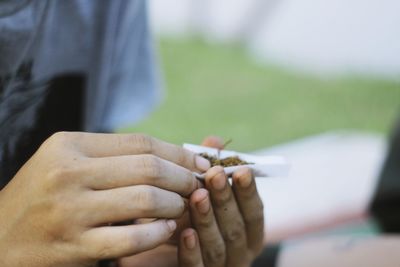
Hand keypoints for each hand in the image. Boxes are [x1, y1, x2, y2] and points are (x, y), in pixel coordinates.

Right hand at [0, 132, 209, 266]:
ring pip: (145, 199)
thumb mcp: (71, 163)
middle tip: (196, 186)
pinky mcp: (72, 246)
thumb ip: (116, 156)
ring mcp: (69, 210)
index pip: (141, 142)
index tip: (198, 162)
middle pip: (148, 168)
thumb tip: (175, 155)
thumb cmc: (44, 196)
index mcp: (70, 145)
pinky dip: (158, 233)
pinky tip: (167, 230)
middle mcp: (67, 172)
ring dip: (175, 204)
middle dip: (183, 178)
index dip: (178, 153)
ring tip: (183, 208)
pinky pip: (132, 238)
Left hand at [117, 136, 264, 266]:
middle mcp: (239, 251)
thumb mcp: (203, 192)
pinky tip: (185, 233)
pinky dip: (192, 252)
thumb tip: (214, 141)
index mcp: (247, 230)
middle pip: (237, 227)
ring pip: (218, 246)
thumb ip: (210, 171)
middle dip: (226, 200)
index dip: (248, 191)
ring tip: (198, 197)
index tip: (240, 169)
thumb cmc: (193, 215)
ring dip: (208, 220)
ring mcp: (220, 266)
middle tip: (214, 176)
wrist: (162, 257)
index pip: (254, 211)